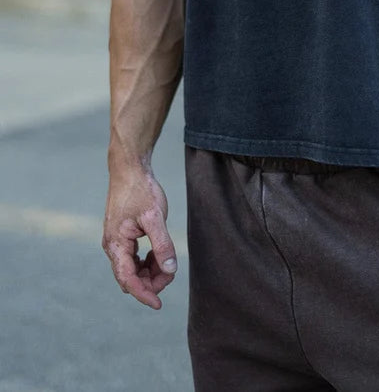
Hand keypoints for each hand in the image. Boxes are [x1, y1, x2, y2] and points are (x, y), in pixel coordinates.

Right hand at [102, 166, 177, 309]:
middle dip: (150, 281)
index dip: (143, 294)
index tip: (158, 304)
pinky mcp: (122, 236)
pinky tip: (159, 254)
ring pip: (132, 269)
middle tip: (171, 274)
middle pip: (130, 277)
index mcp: (116, 244)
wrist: (129, 169)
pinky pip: (133, 259)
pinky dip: (147, 261)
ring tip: (166, 262)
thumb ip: (162, 244)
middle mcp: (112, 247)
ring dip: (149, 272)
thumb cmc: (140, 190)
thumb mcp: (154, 216)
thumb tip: (170, 269)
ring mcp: (116, 242)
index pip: (127, 279)